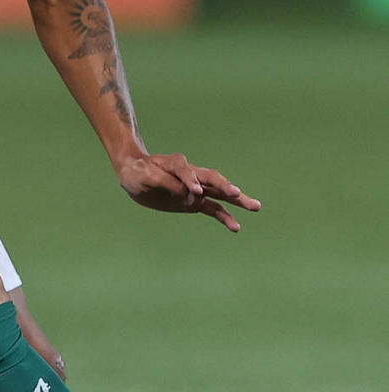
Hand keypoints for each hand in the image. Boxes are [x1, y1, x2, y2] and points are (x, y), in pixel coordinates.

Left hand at [116, 152, 260, 232]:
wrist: (135, 175)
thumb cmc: (137, 172)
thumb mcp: (142, 176)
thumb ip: (162, 182)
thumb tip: (184, 193)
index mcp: (176, 165)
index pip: (186, 172)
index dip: (190, 181)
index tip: (195, 192)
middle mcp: (190, 174)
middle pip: (212, 179)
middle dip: (225, 187)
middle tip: (238, 194)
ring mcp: (195, 188)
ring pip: (220, 193)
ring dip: (237, 200)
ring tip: (256, 207)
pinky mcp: (194, 201)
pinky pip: (213, 209)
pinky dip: (224, 217)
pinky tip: (236, 227)